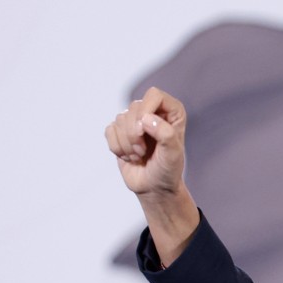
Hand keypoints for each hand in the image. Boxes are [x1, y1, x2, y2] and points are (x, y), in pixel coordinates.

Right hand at [104, 87, 198, 262]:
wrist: (154, 188)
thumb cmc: (168, 170)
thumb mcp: (173, 155)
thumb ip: (166, 135)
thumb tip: (147, 119)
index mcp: (172, 112)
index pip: (154, 95)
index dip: (146, 110)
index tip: (145, 130)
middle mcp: (153, 112)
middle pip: (134, 107)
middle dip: (135, 133)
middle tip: (144, 151)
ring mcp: (135, 121)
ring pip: (119, 120)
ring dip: (127, 144)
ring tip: (139, 156)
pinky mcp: (119, 131)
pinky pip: (109, 131)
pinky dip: (117, 147)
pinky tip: (129, 157)